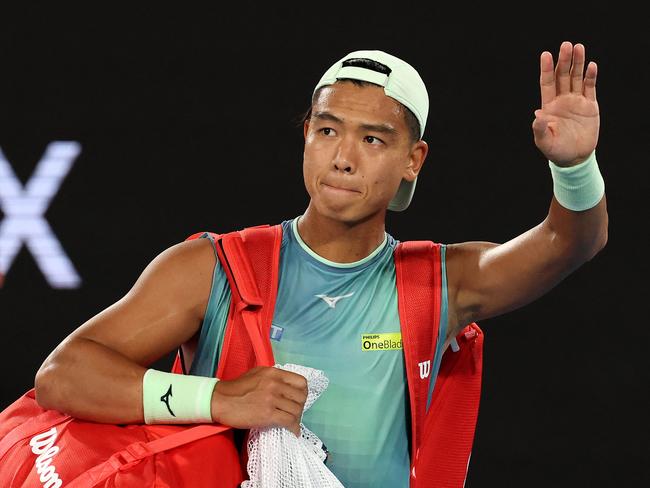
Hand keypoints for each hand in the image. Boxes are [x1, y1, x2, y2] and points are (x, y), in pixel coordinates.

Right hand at [211, 366, 307, 436]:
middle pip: (301, 397)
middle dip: (300, 407)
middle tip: (294, 413)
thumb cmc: (236, 388)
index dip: (303, 392)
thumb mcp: (257, 374)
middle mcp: (275, 384)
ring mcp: (272, 399)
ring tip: (292, 423)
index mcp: (274, 373)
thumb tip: (286, 386)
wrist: (220, 400)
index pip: (301, 382)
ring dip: (297, 419)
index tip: (298, 400)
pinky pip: (289, 421)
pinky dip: (293, 428)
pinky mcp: (268, 414)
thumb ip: (273, 377)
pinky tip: (292, 431)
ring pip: (296, 410)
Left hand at [532, 41, 598, 165]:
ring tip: (578, 47)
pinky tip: (591, 65)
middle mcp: (562, 100)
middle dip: (564, 61)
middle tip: (566, 45)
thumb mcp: (545, 142)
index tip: (545, 54)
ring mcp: (576, 101)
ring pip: (576, 78)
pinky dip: (591, 76)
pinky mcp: (590, 106)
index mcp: (548, 106)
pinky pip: (590, 88)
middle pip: (562, 76)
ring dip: (577, 63)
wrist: (574, 158)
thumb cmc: (556, 151)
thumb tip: (536, 114)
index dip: (546, 69)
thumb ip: (540, 129)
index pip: (546, 83)